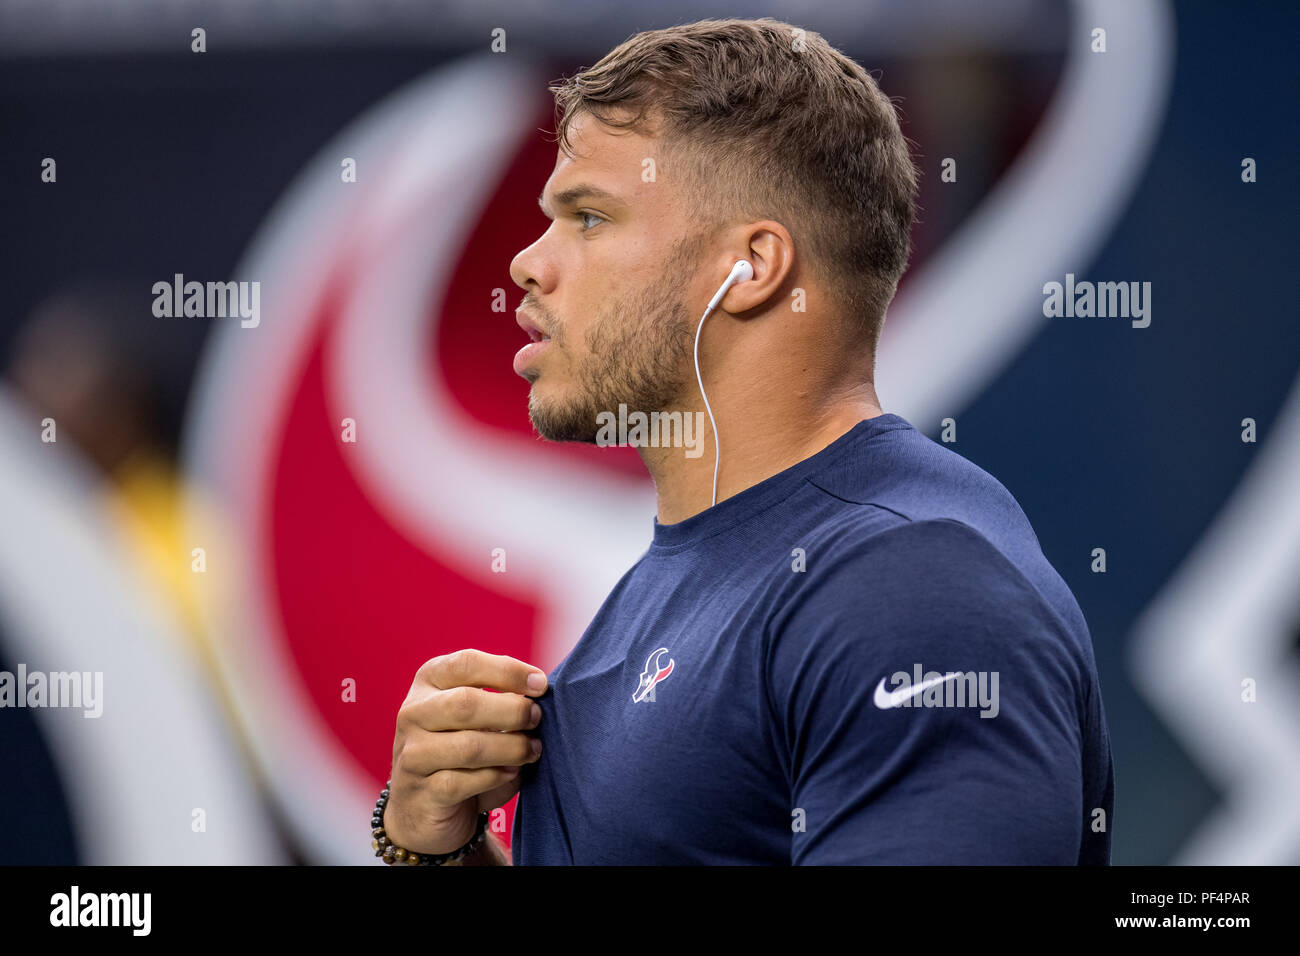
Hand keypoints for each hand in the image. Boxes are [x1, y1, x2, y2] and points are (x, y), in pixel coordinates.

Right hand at [384, 649, 545, 854]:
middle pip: (466, 704)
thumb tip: (537, 690)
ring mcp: (412, 753)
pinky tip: (511, 774)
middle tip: (537, 719)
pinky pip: (465, 782)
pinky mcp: (422, 792)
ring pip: (469, 746)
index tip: (541, 684)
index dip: (509, 671)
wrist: (426, 810)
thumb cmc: (462, 751)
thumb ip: (501, 698)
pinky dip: (496, 777)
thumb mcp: (478, 716)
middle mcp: (413, 713)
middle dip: (513, 711)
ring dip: (511, 748)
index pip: (467, 663)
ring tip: (532, 750)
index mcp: (429, 681)